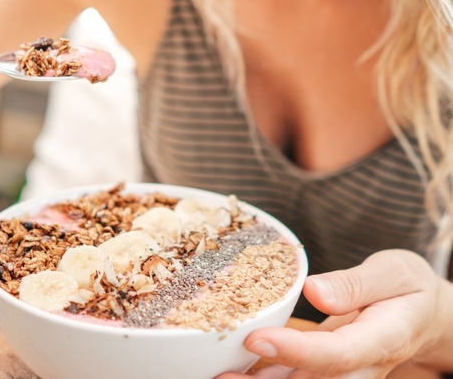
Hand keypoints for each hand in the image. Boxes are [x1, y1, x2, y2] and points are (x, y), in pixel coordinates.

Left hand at [218, 249, 449, 377]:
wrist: (423, 316)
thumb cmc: (409, 290)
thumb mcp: (394, 273)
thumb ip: (356, 283)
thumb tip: (314, 291)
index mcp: (382, 341)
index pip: (336, 355)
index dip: (295, 352)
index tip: (256, 338)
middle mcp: (359, 367)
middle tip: (222, 373)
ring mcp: (340, 374)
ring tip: (216, 375)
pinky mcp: (323, 370)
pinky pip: (290, 378)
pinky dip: (260, 375)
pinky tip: (229, 369)